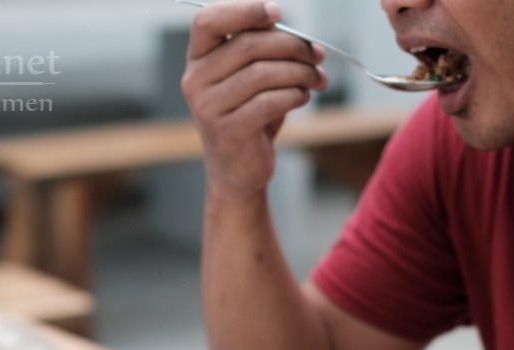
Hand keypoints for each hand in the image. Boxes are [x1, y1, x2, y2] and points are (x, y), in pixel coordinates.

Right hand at [181, 1, 327, 196]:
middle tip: (317, 54)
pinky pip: (269, 102)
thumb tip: (292, 30)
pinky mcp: (228, 131)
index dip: (244, 10)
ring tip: (317, 79)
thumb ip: (261, 50)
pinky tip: (303, 97)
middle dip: (292, 46)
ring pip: (263, 73)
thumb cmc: (248, 117)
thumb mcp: (249, 79)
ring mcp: (208, 107)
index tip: (277, 12)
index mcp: (198, 59)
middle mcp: (196, 80)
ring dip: (300, 72)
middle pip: (248, 45)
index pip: (209, 20)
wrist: (237, 171)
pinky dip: (294, 95)